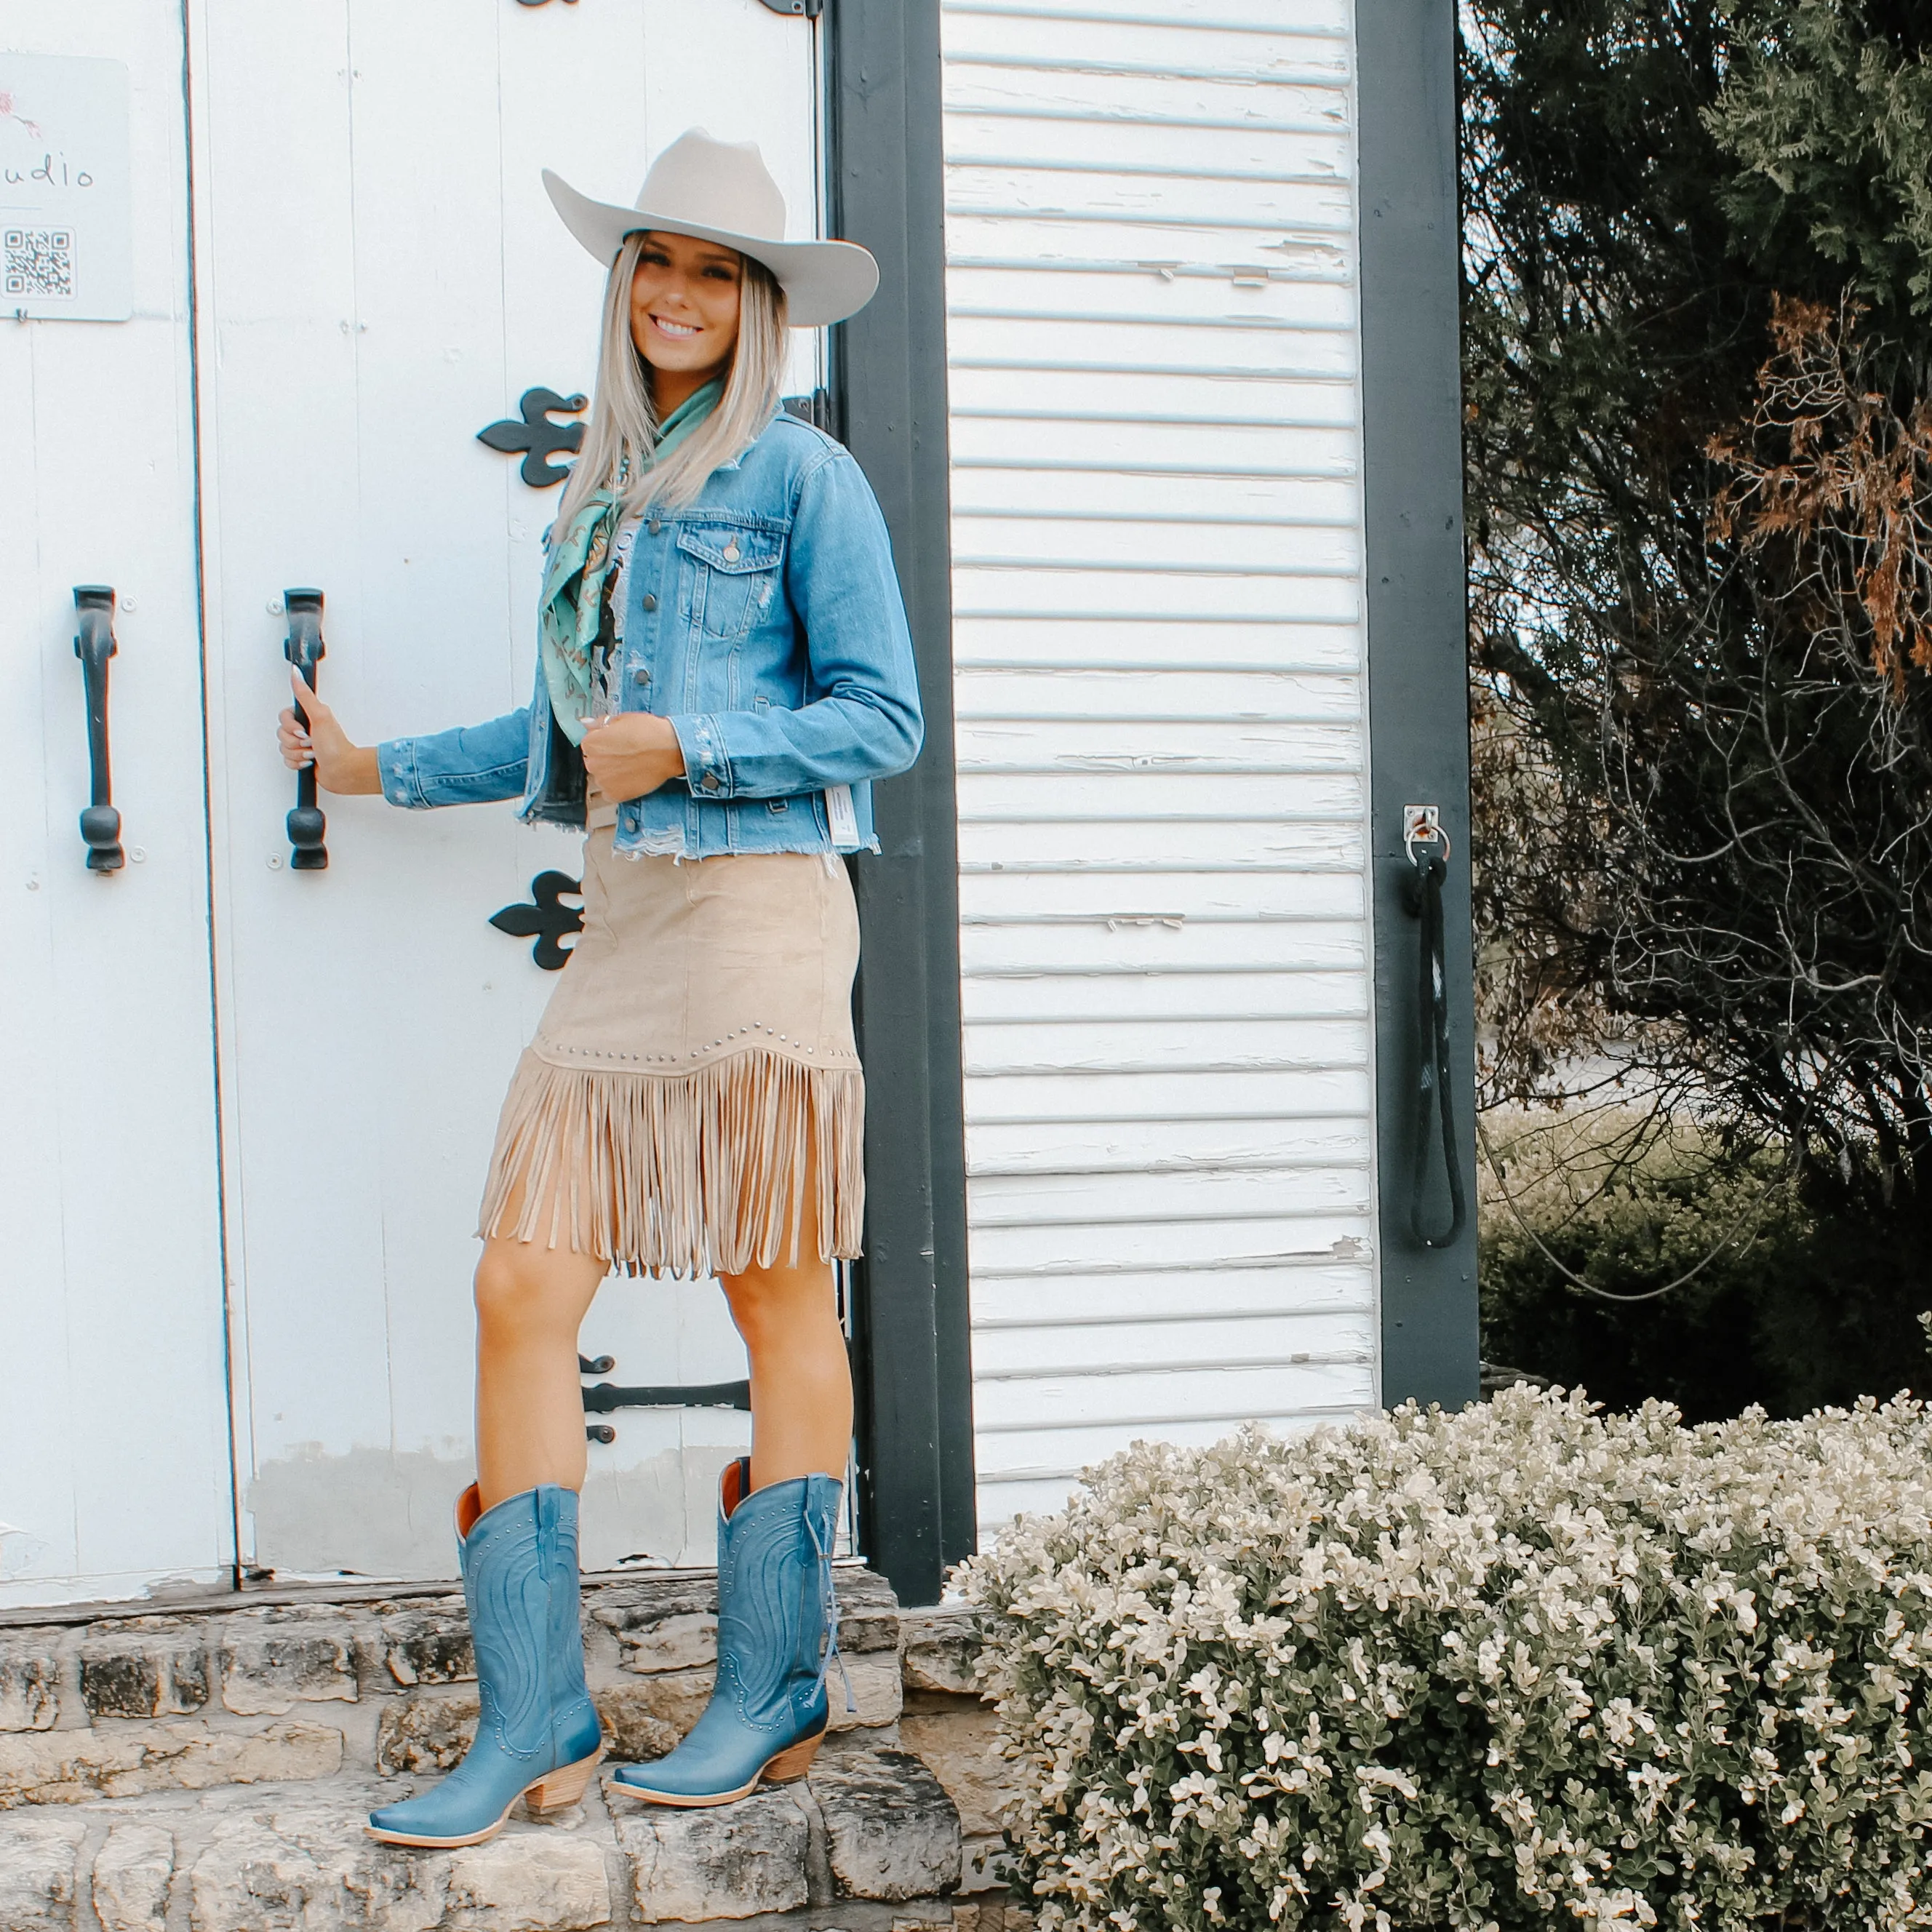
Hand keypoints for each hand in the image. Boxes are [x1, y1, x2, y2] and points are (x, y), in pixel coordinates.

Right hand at [279, 668, 380, 795]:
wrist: (343, 771)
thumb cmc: (336, 747)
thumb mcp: (320, 716)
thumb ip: (305, 695)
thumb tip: (296, 673)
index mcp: (309, 716)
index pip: (283, 717)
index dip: (290, 726)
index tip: (303, 731)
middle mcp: (306, 729)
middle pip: (282, 734)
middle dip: (295, 742)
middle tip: (310, 743)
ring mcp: (304, 745)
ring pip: (284, 748)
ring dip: (298, 753)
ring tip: (313, 753)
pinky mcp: (303, 758)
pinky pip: (288, 760)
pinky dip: (297, 763)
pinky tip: (310, 761)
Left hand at [580, 711, 685, 801]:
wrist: (670, 750)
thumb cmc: (650, 733)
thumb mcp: (623, 719)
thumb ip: (601, 724)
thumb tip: (587, 724)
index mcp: (591, 743)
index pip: (590, 745)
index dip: (604, 743)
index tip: (616, 743)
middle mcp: (592, 763)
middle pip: (594, 762)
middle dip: (607, 759)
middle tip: (626, 754)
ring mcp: (603, 781)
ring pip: (603, 778)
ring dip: (612, 774)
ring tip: (631, 766)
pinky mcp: (615, 795)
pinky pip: (610, 793)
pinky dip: (619, 788)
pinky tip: (631, 777)